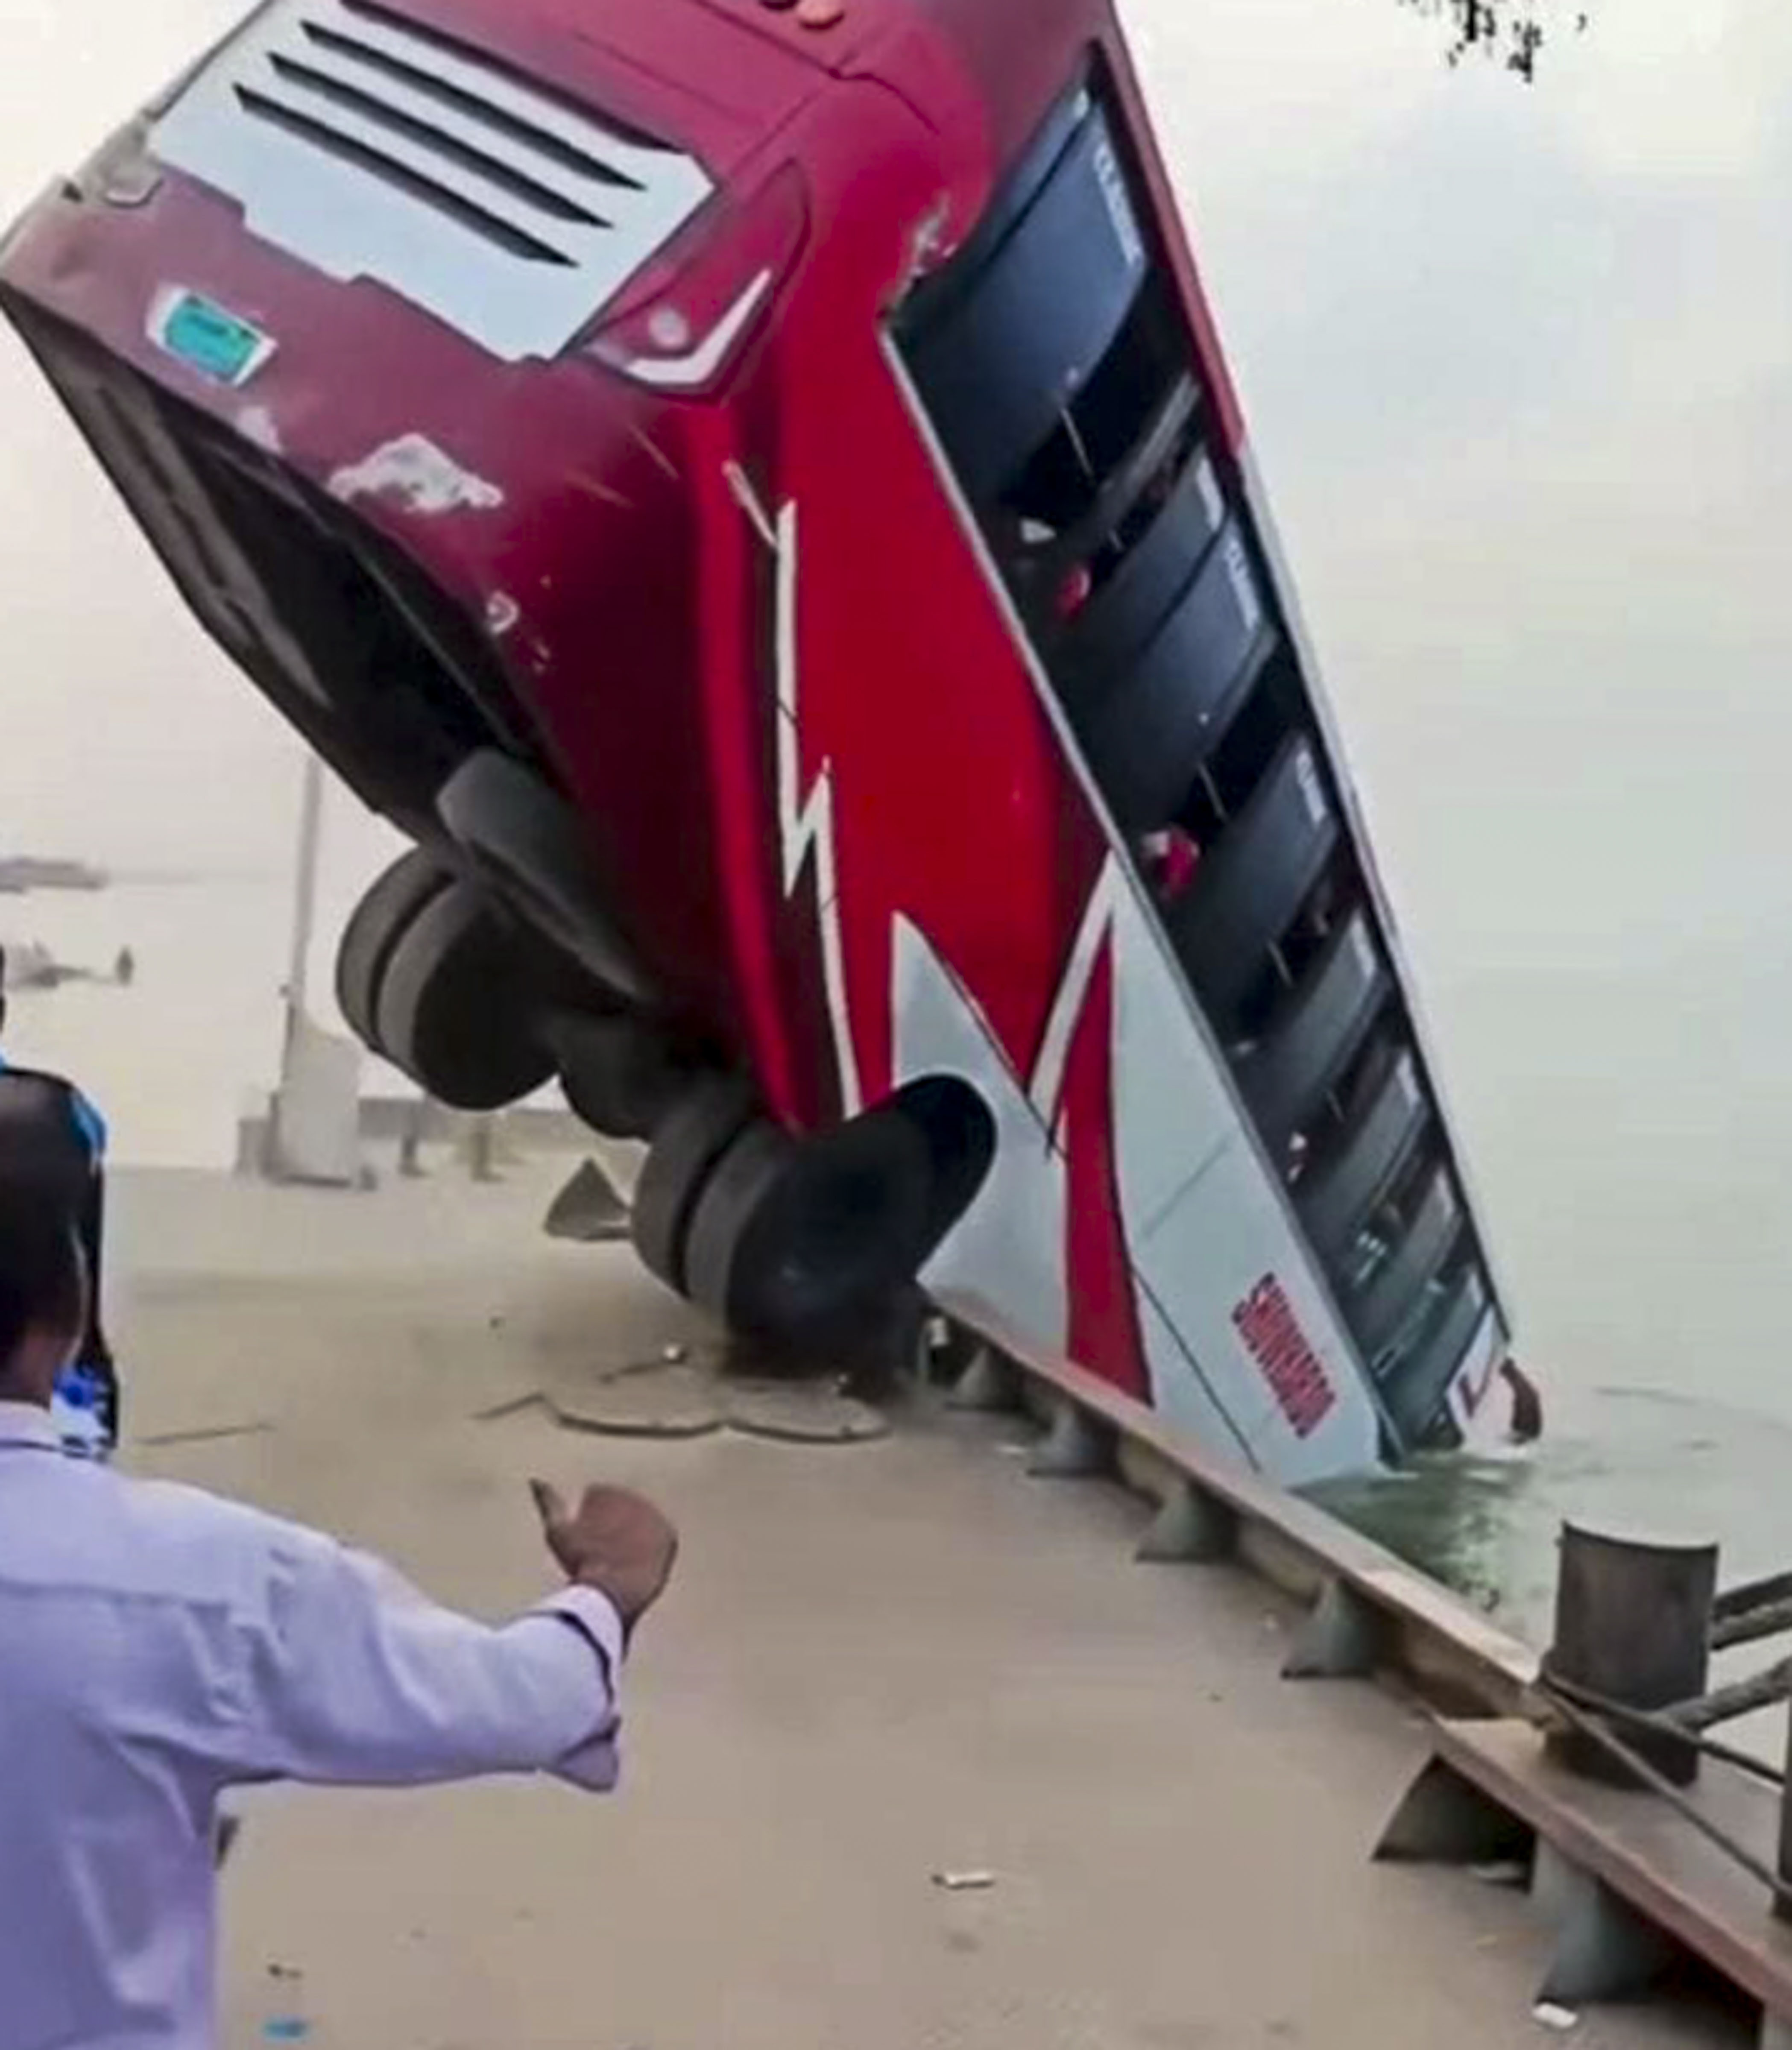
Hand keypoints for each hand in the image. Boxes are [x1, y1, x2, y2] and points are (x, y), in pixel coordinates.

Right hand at [530, 1479, 678, 1627]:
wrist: (611, 1591)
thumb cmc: (579, 1562)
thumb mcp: (556, 1530)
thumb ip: (547, 1501)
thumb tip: (535, 1480)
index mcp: (607, 1491)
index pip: (597, 1497)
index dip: (588, 1524)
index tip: (586, 1543)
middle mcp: (635, 1496)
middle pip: (620, 1510)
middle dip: (611, 1527)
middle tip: (602, 1556)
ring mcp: (654, 1514)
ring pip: (640, 1525)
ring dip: (631, 1538)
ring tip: (617, 1563)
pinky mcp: (669, 1536)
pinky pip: (658, 1540)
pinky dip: (648, 1551)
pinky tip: (635, 1565)